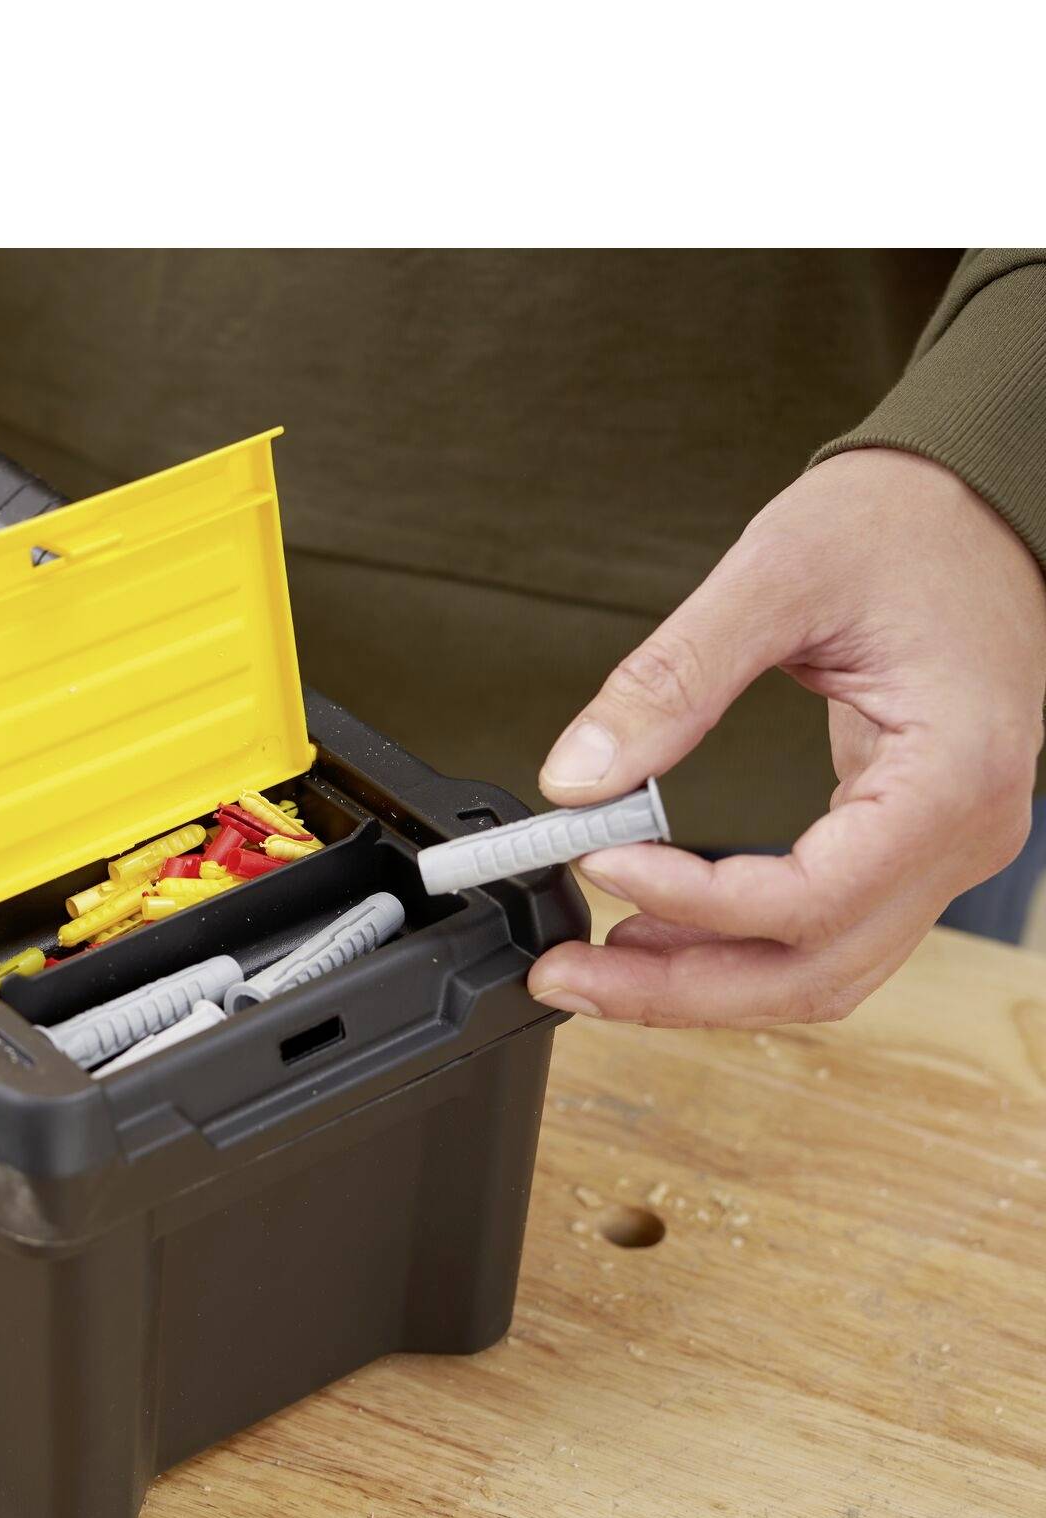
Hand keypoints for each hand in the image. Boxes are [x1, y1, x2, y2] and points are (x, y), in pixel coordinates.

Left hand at [527, 449, 1045, 1027]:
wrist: (973, 507)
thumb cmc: (908, 527)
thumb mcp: (775, 578)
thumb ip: (671, 680)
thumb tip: (578, 777)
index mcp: (949, 774)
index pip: (812, 896)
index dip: (694, 901)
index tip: (601, 862)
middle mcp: (958, 833)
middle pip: (811, 971)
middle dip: (677, 991)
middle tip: (565, 974)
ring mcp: (938, 849)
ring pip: (816, 972)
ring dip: (699, 985)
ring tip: (592, 967)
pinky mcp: (905, 846)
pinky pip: (821, 931)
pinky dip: (732, 946)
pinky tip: (652, 933)